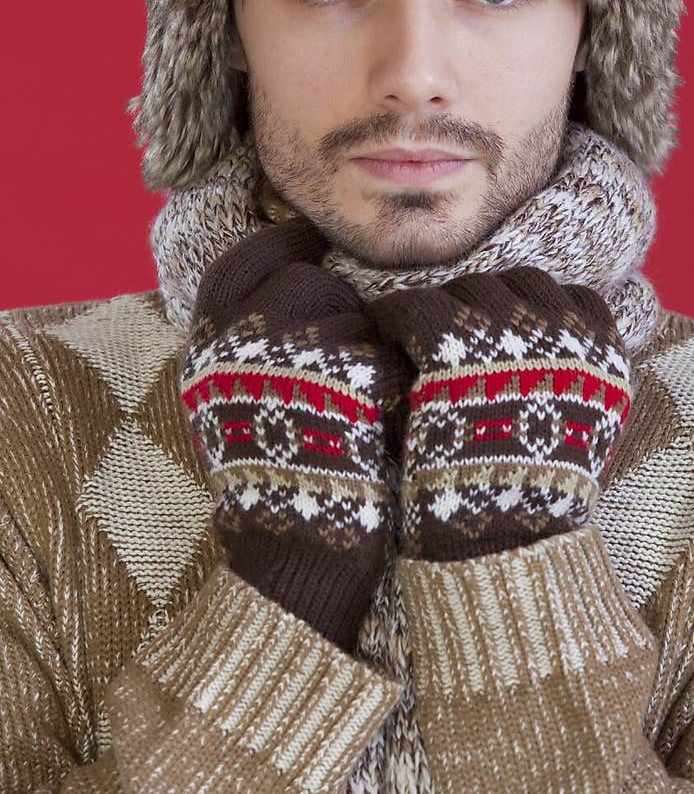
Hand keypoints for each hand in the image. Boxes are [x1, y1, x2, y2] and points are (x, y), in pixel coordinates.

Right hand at [179, 216, 405, 651]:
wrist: (294, 551)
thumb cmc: (273, 479)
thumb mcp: (234, 401)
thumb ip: (250, 338)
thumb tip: (298, 274)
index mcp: (204, 347)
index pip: (241, 262)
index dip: (281, 247)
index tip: (310, 242)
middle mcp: (236, 342)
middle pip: (304, 279)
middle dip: (335, 308)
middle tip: (348, 346)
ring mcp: (287, 355)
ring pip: (351, 312)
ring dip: (369, 346)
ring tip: (361, 405)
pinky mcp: (340, 377)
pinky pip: (382, 352)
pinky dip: (390, 381)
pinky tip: (381, 421)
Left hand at [369, 267, 631, 560]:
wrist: (502, 538)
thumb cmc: (536, 501)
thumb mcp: (582, 440)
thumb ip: (574, 390)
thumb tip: (558, 360)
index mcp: (604, 359)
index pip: (577, 301)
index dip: (538, 310)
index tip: (510, 324)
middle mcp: (565, 336)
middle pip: (522, 284)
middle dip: (488, 301)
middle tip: (455, 323)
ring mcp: (511, 334)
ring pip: (468, 288)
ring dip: (441, 307)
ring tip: (412, 325)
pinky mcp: (454, 344)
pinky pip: (417, 307)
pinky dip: (394, 316)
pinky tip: (380, 330)